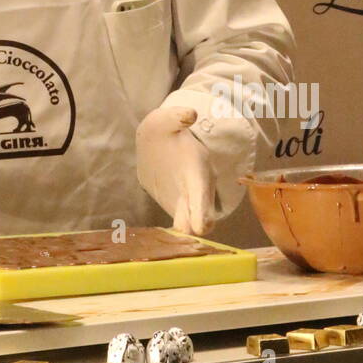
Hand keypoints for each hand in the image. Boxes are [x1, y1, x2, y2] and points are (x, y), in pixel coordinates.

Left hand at [135, 106, 215, 235]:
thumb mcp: (168, 120)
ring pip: (187, 221)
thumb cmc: (167, 130)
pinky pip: (176, 220)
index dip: (203, 210)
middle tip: (185, 239)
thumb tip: (190, 114)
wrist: (159, 141)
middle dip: (194, 227)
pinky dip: (172, 233)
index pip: (202, 192)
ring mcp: (185, 200)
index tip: (201, 227)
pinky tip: (162, 244)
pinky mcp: (174, 205)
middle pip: (198, 214)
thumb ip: (177, 117)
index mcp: (196, 170)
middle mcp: (195, 189)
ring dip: (183, 233)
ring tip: (173, 248)